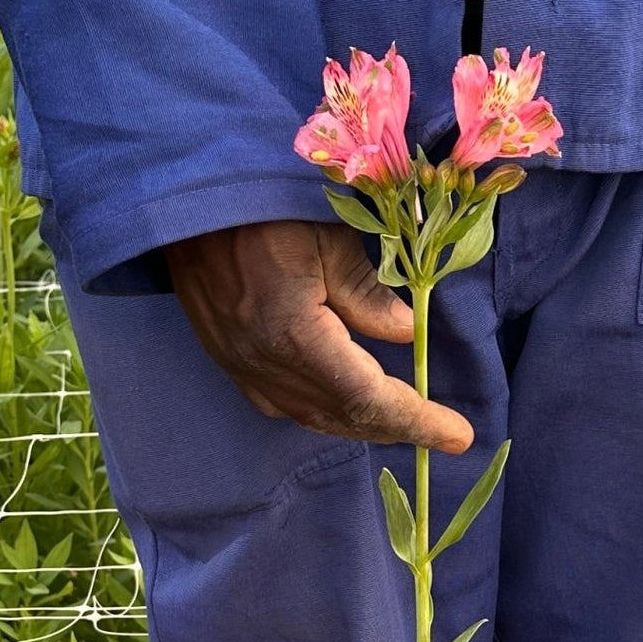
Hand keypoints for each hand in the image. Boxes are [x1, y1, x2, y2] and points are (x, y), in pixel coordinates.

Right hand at [166, 220, 473, 453]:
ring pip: (314, 418)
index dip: (417, 420)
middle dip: (398, 428)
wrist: (183, 206)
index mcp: (296, 338)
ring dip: (363, 425)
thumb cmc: (261, 209)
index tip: (458, 435)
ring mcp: (244, 370)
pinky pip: (285, 406)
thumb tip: (404, 334)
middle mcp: (268, 368)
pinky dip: (326, 413)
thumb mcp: (328, 239)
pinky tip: (347, 406)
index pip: (369, 397)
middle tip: (444, 432)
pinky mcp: (231, 362)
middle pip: (345, 418)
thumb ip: (367, 294)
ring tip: (405, 422)